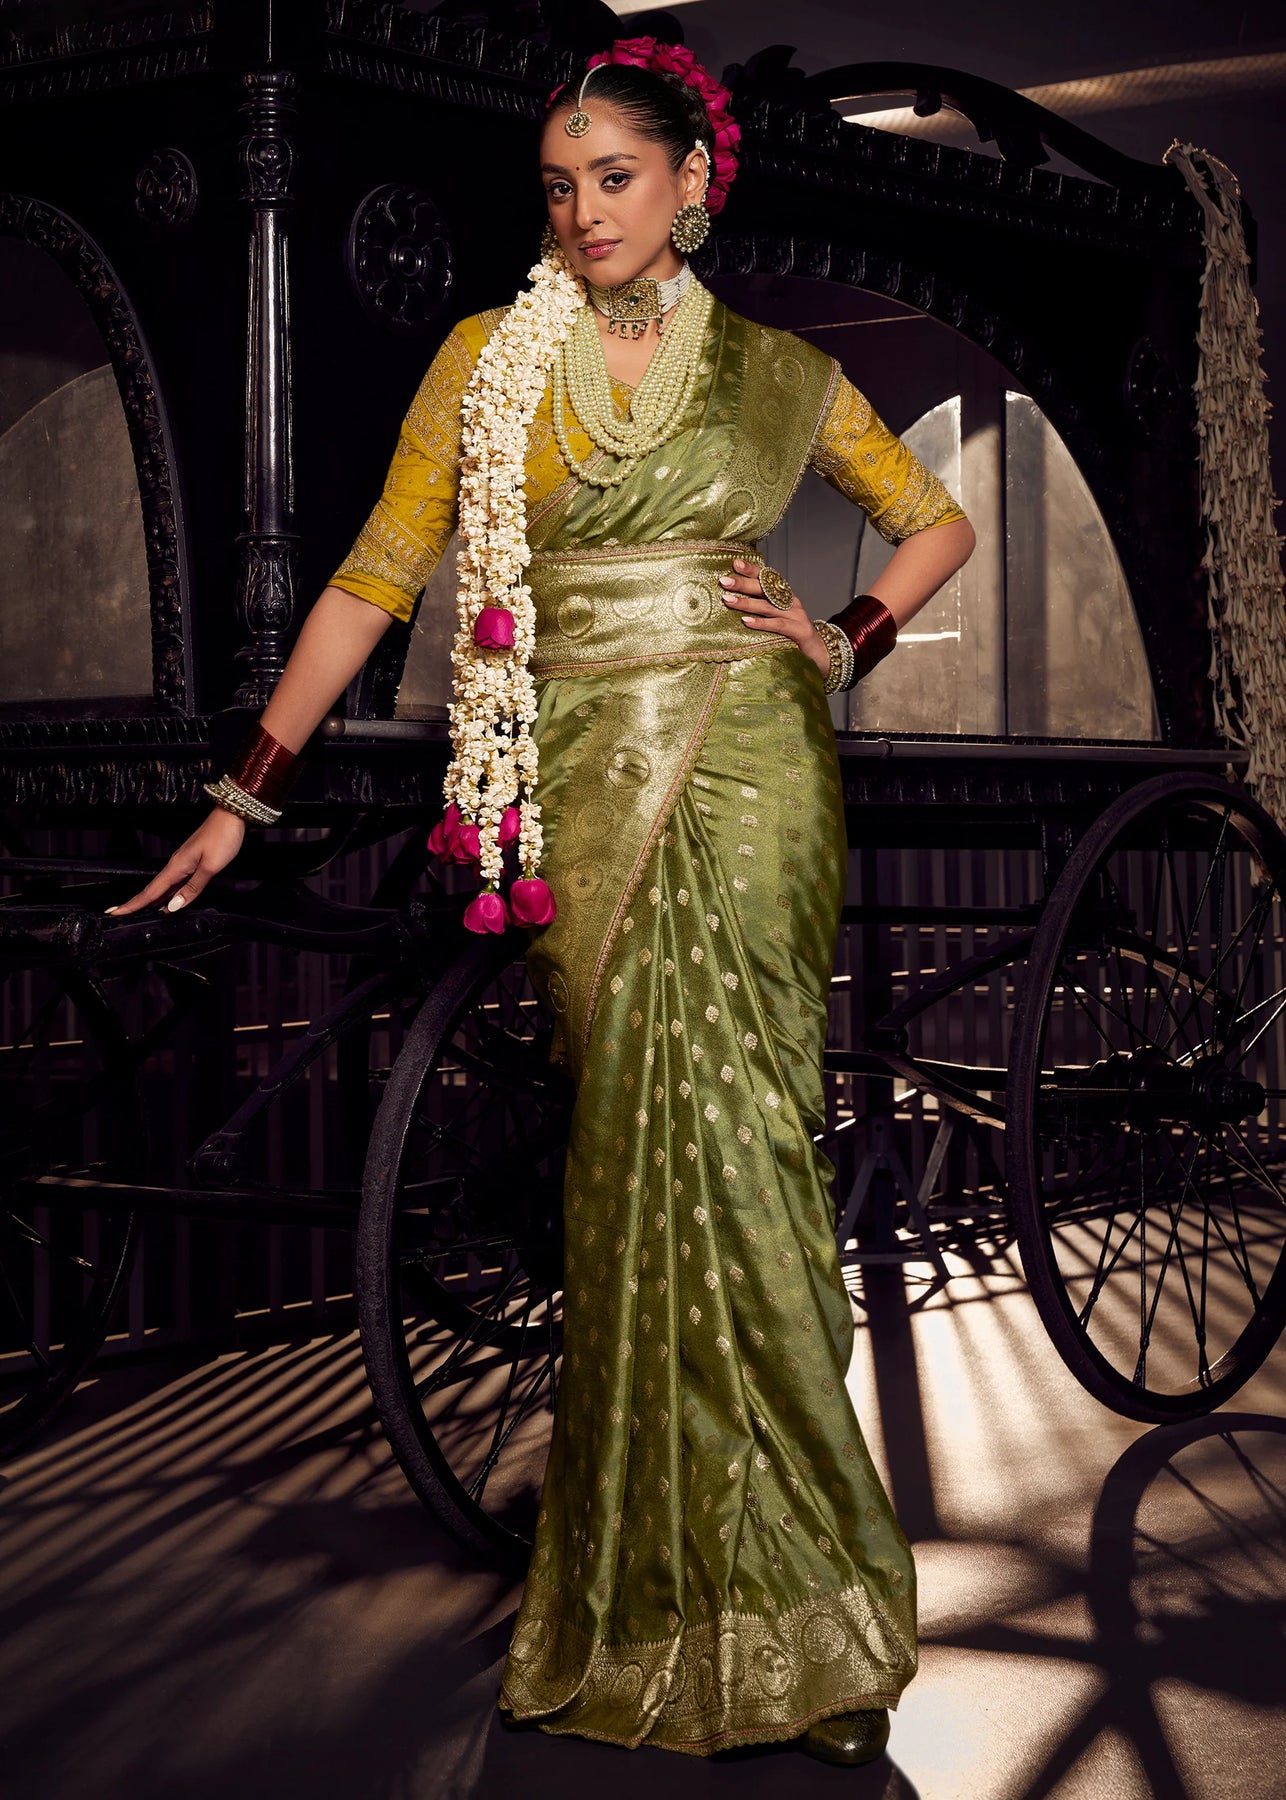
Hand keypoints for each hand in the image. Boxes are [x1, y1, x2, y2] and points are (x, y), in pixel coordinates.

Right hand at [104, 806, 246, 915]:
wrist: (231, 816)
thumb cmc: (222, 837)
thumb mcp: (210, 867)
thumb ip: (192, 888)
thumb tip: (173, 906)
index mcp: (176, 867)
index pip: (150, 892)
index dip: (133, 904)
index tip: (115, 912)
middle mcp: (176, 865)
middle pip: (152, 890)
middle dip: (136, 903)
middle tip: (119, 914)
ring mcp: (183, 863)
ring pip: (164, 887)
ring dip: (151, 900)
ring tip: (138, 912)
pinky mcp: (192, 861)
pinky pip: (175, 882)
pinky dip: (168, 893)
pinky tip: (169, 900)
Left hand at [718, 559, 829, 679]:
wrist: (821, 654)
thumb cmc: (794, 638)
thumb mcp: (778, 620)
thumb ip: (762, 611)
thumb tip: (734, 604)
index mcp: (784, 597)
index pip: (767, 579)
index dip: (752, 570)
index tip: (735, 563)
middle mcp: (790, 602)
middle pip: (765, 589)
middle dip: (743, 584)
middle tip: (724, 581)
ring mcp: (796, 616)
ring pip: (767, 606)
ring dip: (746, 602)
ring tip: (727, 600)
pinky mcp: (799, 631)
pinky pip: (778, 625)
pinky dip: (761, 623)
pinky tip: (746, 621)